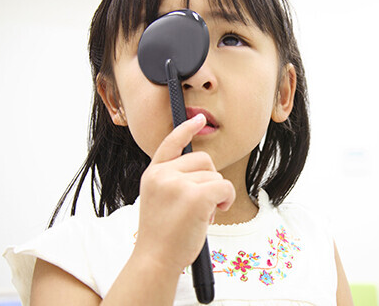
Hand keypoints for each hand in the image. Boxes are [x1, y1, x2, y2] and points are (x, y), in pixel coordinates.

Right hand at [133, 113, 235, 273]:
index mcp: (152, 174)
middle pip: (203, 160)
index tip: (199, 118)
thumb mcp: (160, 200)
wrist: (155, 260)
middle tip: (199, 206)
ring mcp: (178, 184)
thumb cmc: (163, 236)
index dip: (186, 129)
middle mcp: (162, 175)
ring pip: (216, 176)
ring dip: (217, 195)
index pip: (170, 143)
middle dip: (209, 179)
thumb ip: (174, 181)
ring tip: (200, 216)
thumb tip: (205, 171)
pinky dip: (226, 200)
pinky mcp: (196, 196)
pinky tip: (214, 215)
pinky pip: (224, 187)